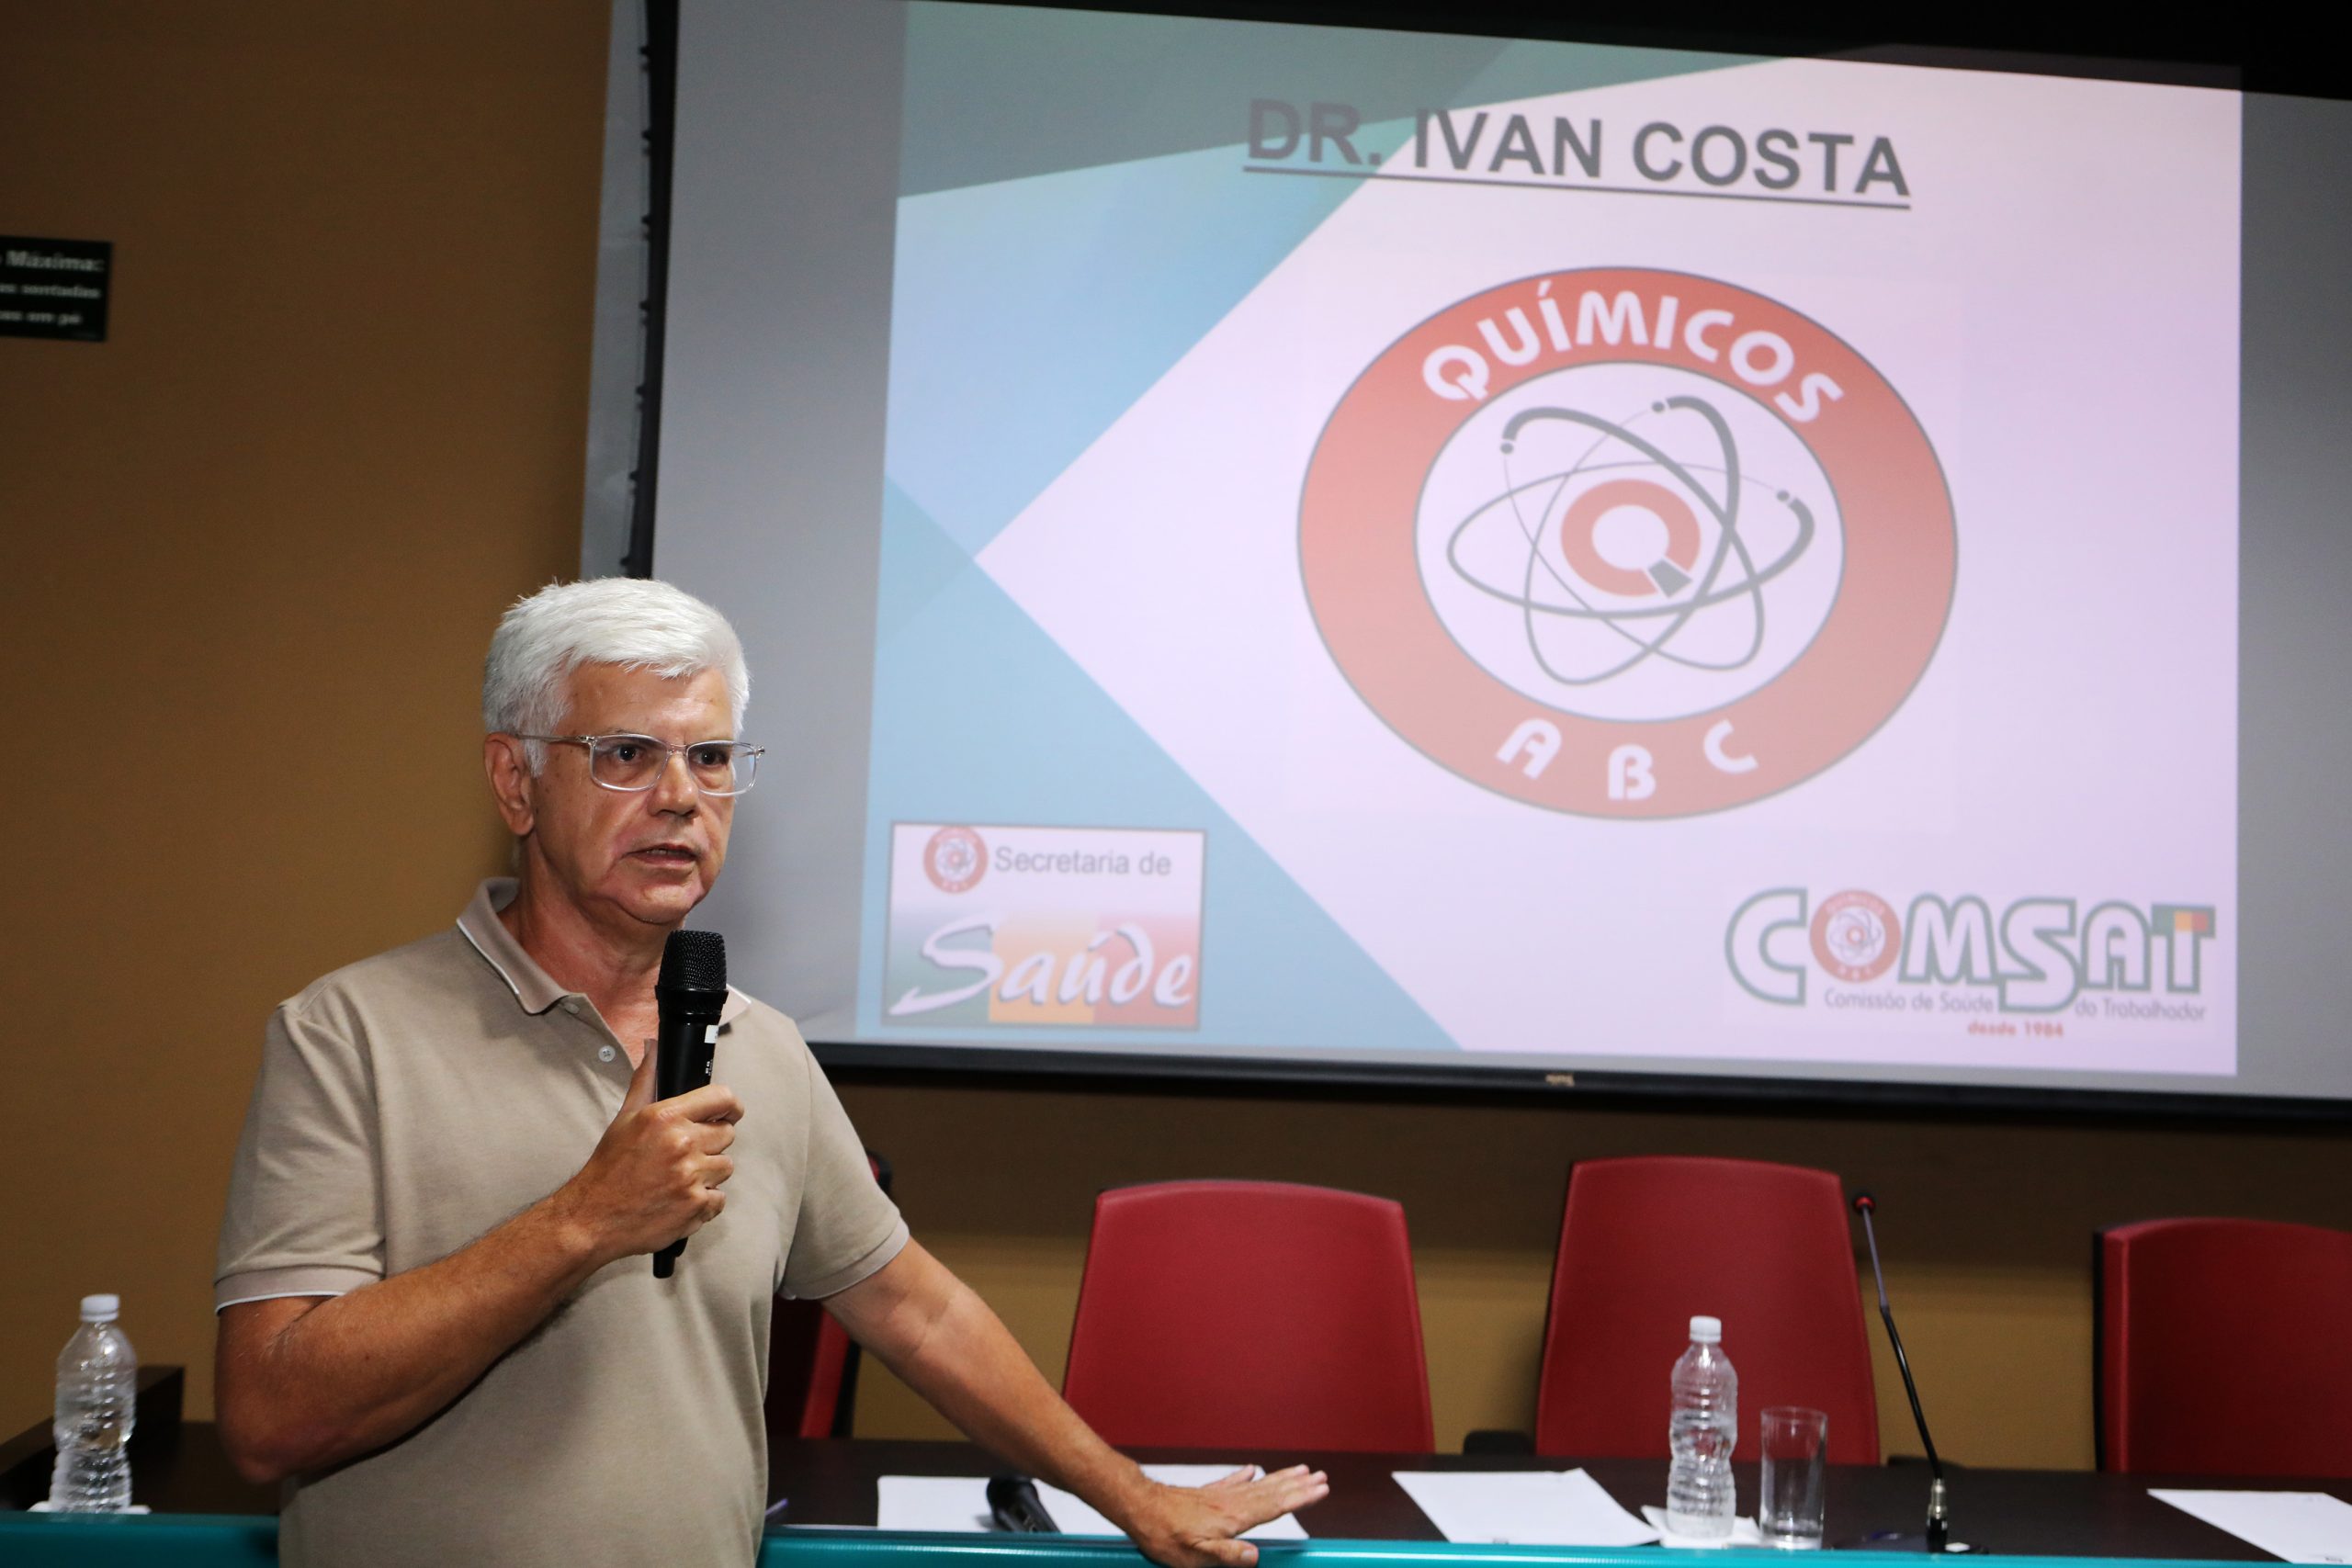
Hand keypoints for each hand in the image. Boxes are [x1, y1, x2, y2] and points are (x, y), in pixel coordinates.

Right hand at [553, 1039, 743, 1265]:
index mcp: (666, 1117)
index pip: (722, 1098)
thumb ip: (646, 1080)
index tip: (729, 1112)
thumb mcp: (625, 1118)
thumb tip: (654, 1048)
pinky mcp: (696, 1207)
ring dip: (708, 1173)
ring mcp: (691, 1178)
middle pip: (727, 1134)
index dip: (730, 1105)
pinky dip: (704, 1201)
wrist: (592, 1218)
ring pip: (725, 1167)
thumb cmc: (608, 1168)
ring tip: (678, 1177)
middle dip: (711, 1142)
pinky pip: (719, 1198)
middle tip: (685, 1152)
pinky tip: (679, 1199)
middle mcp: (683, 1145)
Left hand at [1118, 1465, 1329, 1567]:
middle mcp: (1231, 1504)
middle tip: (1322, 1476)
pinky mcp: (1205, 1495)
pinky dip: (1246, 1476)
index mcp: (1233, 1519)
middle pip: (1272, 1492)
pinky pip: (1232, 1483)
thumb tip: (1255, 1556)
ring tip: (1300, 1470)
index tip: (1322, 1489)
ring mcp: (1218, 1497)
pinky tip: (1252, 1470)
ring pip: (1257, 1485)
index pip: (1275, 1507)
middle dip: (1299, 1485)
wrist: (1138, 1508)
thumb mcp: (1195, 1556)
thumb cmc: (1164, 1536)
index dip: (1300, 1499)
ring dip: (1281, 1478)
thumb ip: (1227, 1556)